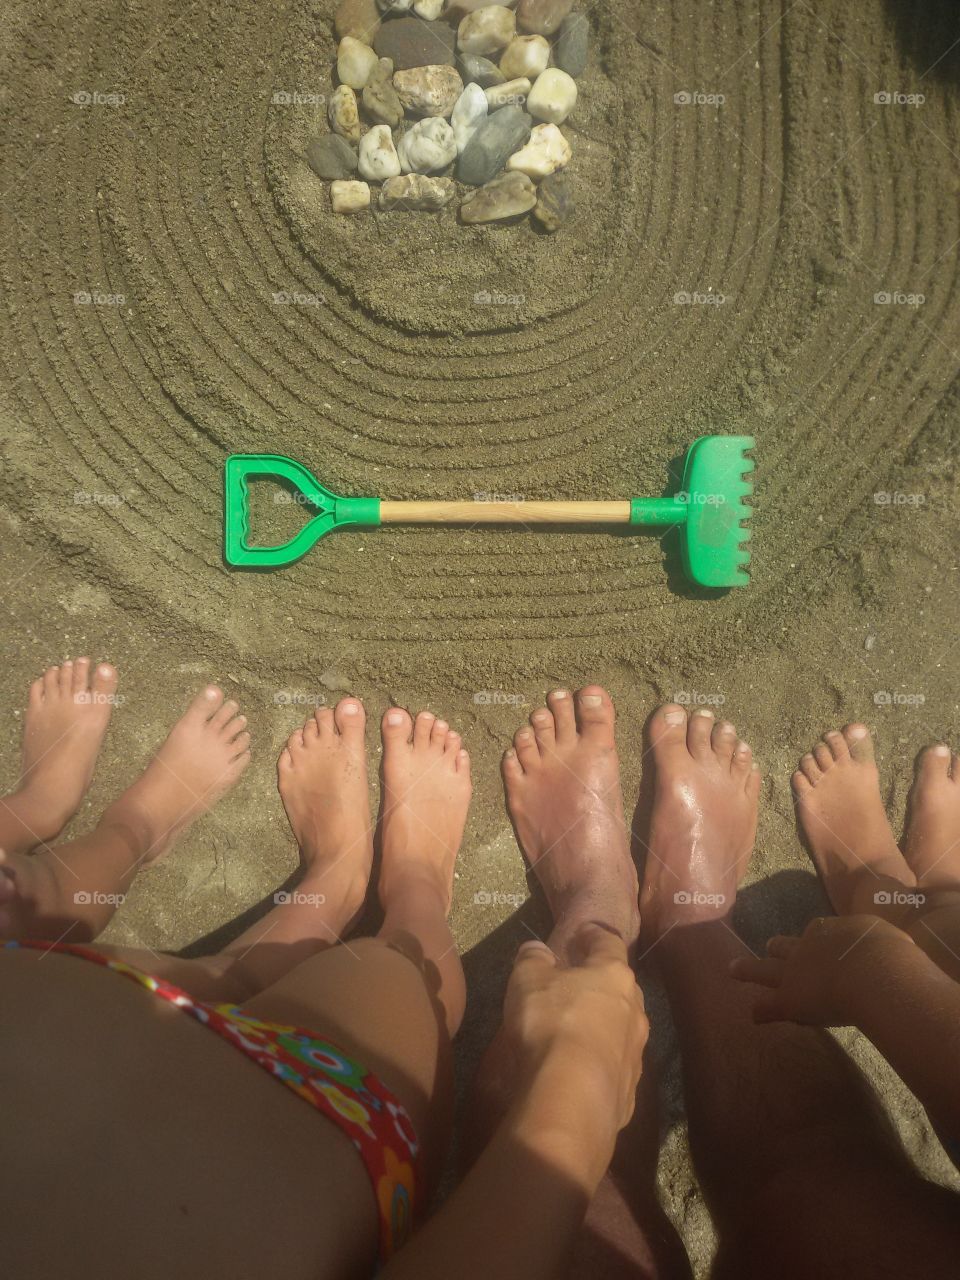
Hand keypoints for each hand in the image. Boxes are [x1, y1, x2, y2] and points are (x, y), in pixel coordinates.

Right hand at [502, 923, 647, 1134]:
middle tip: (579, 984)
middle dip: (602, 984)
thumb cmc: (550, 1023)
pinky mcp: (629, 1091)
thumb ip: (532, 958)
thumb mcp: (527, 979)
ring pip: (621, 1029)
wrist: (571, 1097)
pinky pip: (614, 1067)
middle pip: (621, 988)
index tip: (584, 933)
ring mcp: (636, 1053)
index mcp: (614, 975)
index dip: (595, 935)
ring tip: (578, 1031)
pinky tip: (581, 1071)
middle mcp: (635, 1010)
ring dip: (603, 1025)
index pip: (609, 944)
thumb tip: (536, 948)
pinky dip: (599, 1063)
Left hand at [730, 915, 912, 1025]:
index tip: (817, 940)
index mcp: (831, 931)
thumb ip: (880, 944)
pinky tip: (753, 1014)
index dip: (816, 937)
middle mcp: (807, 948)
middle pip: (785, 945)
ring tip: (732, 968)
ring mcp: (793, 973)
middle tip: (769, 946)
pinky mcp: (789, 1000)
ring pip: (763, 969)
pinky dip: (761, 1010)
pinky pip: (769, 1006)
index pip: (818, 930)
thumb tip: (887, 948)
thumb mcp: (887, 938)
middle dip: (777, 947)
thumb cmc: (889, 954)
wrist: (873, 973)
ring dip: (747, 969)